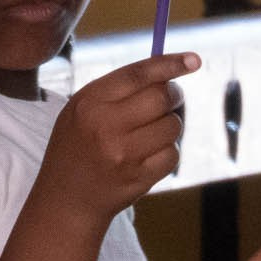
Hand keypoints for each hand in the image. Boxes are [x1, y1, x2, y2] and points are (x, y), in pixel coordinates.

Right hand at [31, 53, 198, 224]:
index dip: (169, 64)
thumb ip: (117, 88)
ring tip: (149, 132)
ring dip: (169, 125)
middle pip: (161, 98)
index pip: (138, 75)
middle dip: (173, 95)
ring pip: (172, 126)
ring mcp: (124, 155)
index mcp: (90, 103)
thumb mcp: (80, 109)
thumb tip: (167, 71)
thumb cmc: (77, 145)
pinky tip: (148, 155)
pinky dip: (167, 150)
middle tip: (169, 98)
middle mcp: (106, 127)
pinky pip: (172, 153)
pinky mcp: (139, 178)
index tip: (194, 60)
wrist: (66, 199)